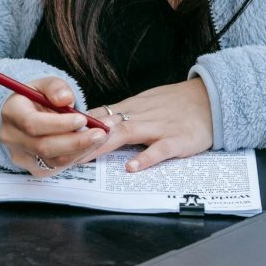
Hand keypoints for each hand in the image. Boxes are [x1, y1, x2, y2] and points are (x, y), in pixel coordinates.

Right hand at [0, 75, 107, 175]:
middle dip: (76, 141)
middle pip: (44, 146)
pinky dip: (77, 156)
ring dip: (81, 150)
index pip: (32, 124)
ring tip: (100, 136)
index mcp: (12, 113)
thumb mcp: (45, 84)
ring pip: (54, 160)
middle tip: (100, 132)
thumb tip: (65, 99)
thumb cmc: (36, 98)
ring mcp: (22, 156)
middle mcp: (12, 138)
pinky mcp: (34, 168)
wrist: (26, 115)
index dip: (59, 124)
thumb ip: (56, 87)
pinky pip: (59, 166)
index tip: (82, 119)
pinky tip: (89, 144)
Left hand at [74, 77, 213, 172]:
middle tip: (60, 154)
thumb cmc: (176, 104)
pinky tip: (131, 167)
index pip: (98, 116)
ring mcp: (159, 127)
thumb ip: (121, 114)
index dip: (75, 128)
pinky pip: (159, 149)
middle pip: (106, 127)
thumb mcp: (145, 104)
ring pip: (126, 134)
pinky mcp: (178, 140)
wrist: (212, 98)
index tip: (53, 138)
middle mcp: (140, 115)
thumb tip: (94, 123)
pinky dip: (145, 158)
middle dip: (82, 140)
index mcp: (131, 108)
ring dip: (103, 146)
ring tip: (83, 157)